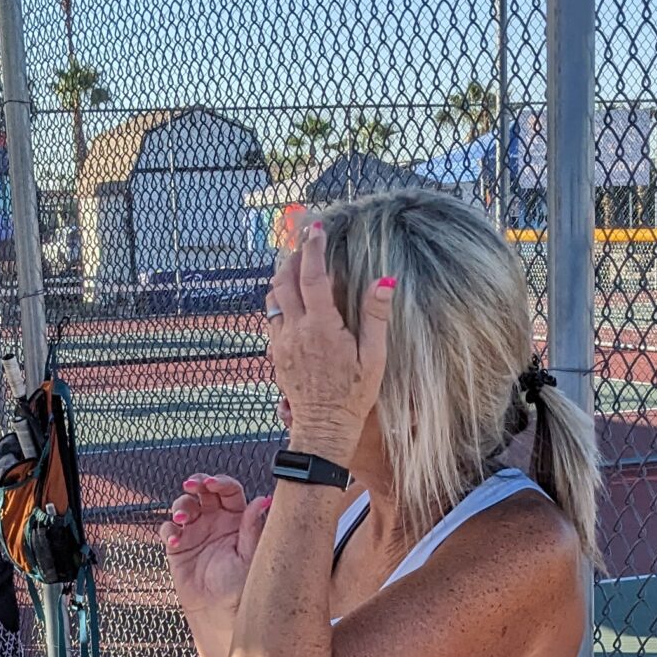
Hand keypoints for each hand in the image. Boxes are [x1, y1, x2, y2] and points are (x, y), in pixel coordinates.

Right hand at [160, 474, 269, 609]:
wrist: (217, 613)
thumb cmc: (238, 588)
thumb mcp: (249, 555)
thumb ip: (253, 526)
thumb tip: (264, 500)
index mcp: (237, 519)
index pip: (229, 491)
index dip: (220, 483)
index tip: (213, 484)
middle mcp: (215, 521)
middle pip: (204, 491)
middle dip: (196, 483)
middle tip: (192, 486)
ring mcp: (195, 531)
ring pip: (184, 504)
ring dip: (181, 505)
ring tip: (183, 518)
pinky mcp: (178, 544)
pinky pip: (168, 528)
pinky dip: (168, 529)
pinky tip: (175, 539)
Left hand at [263, 222, 393, 466]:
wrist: (324, 428)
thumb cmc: (354, 395)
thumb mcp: (373, 358)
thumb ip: (376, 317)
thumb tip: (384, 282)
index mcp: (321, 327)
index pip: (313, 277)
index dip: (314, 249)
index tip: (317, 229)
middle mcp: (295, 331)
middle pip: (284, 280)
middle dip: (293, 257)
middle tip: (305, 244)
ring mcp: (281, 342)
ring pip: (272, 298)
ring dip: (282, 277)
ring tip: (296, 265)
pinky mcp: (276, 354)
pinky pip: (271, 318)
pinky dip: (279, 300)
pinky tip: (291, 300)